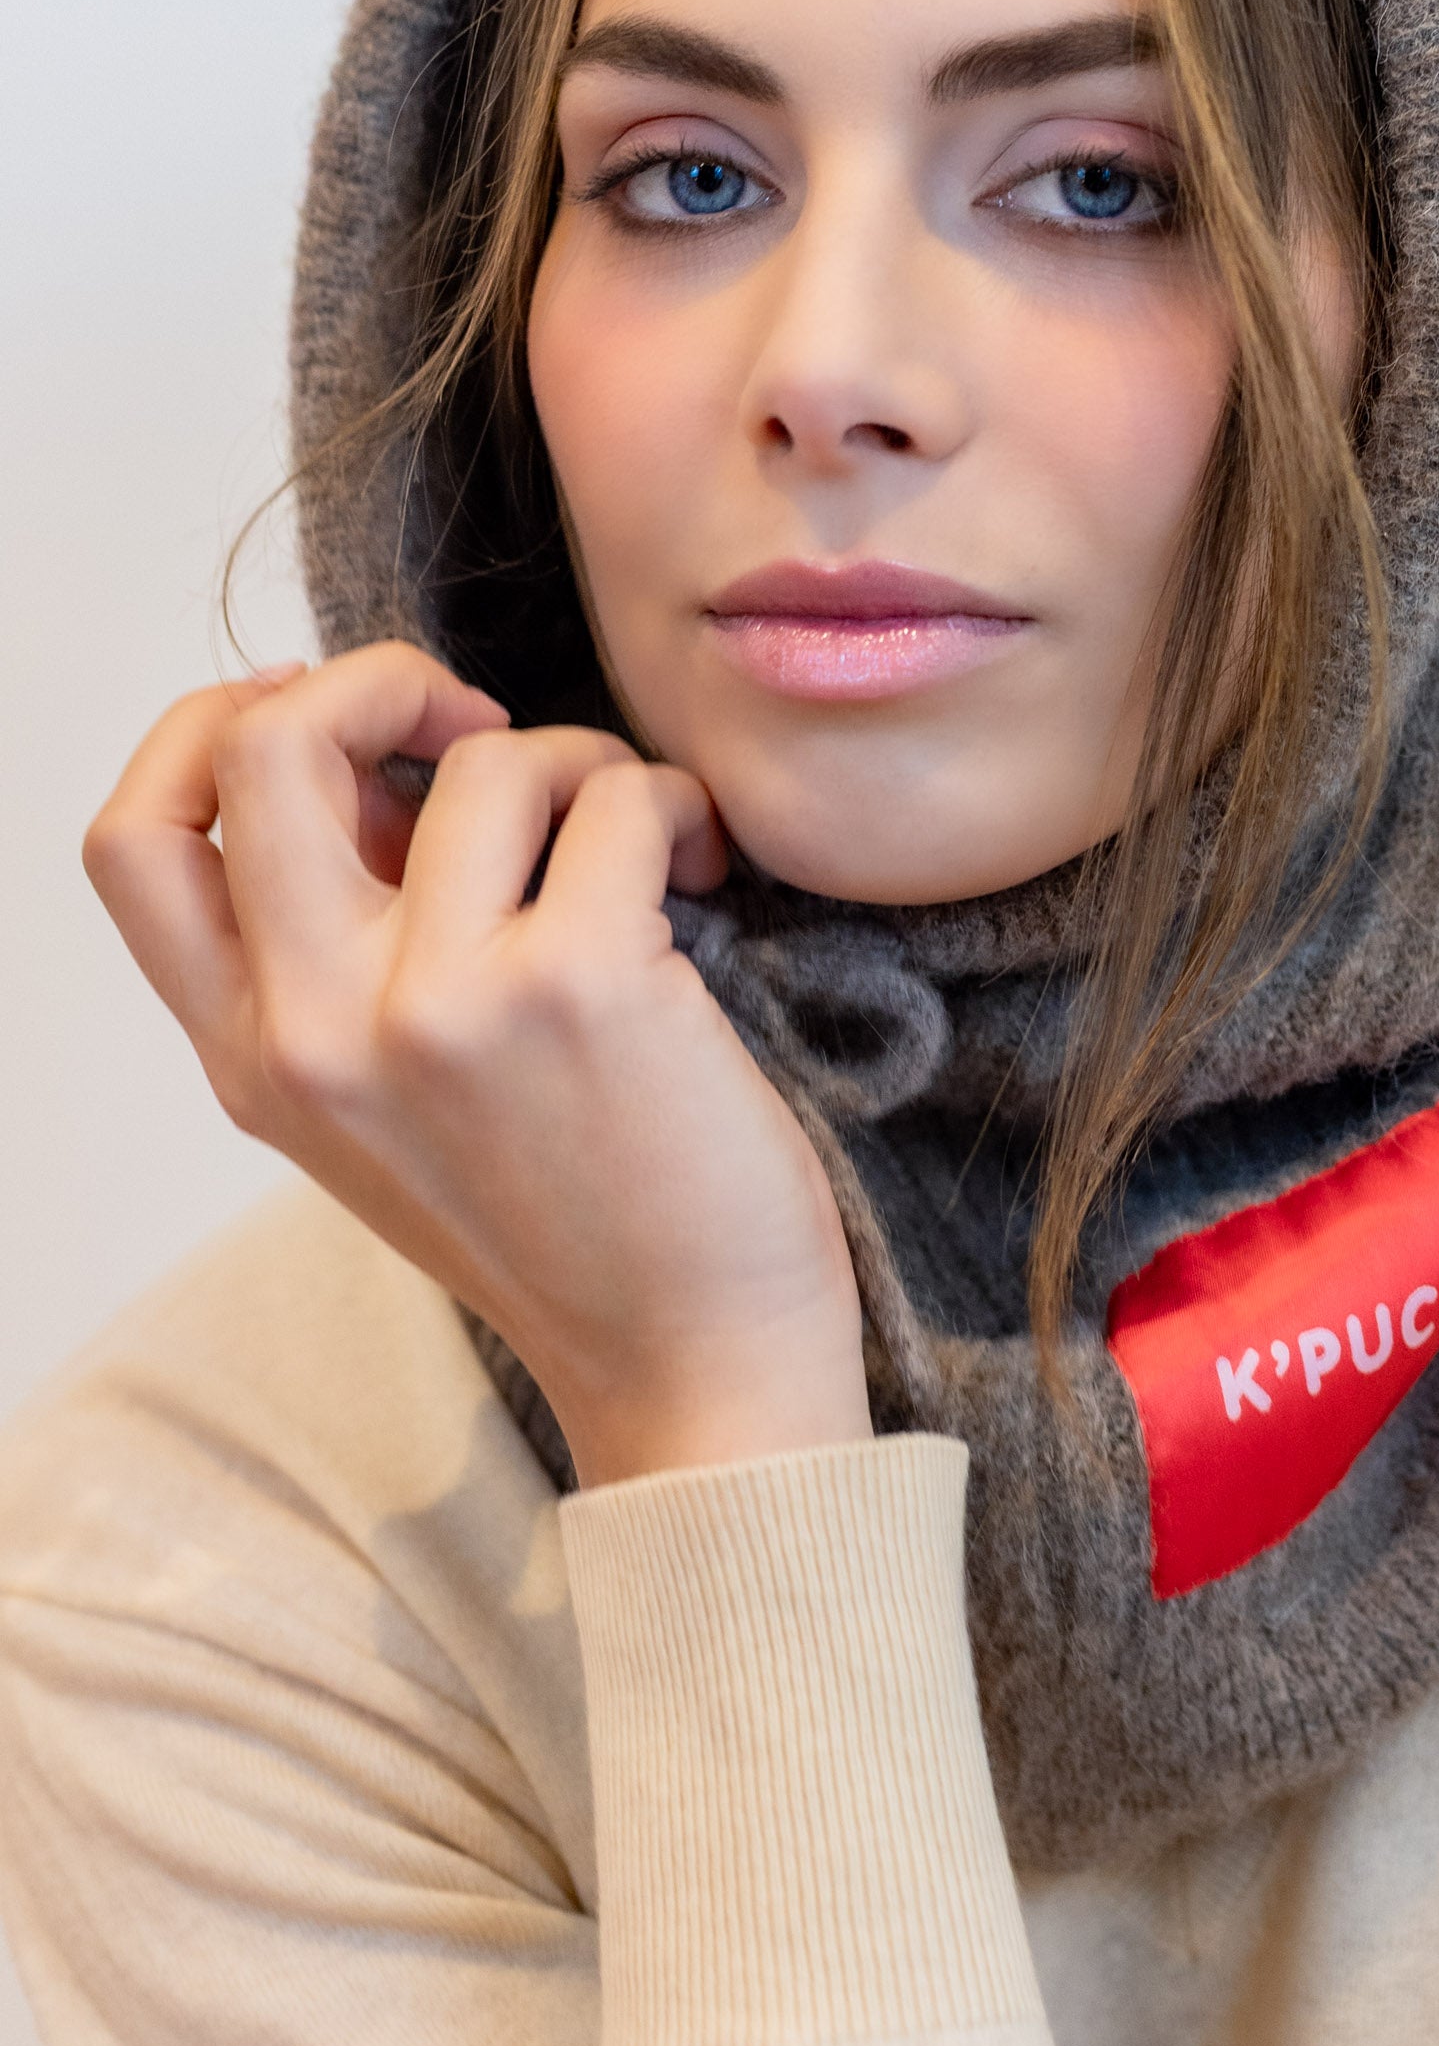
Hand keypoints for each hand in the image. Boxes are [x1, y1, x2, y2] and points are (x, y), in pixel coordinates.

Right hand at [83, 642, 868, 1483]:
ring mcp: (438, 1007)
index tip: (328, 721)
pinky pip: (615, 797)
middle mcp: (316, 1034)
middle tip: (478, 724)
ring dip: (580, 760)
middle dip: (379, 677)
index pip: (133, 841)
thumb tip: (383, 759)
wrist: (693, 1368)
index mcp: (252, 1061)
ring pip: (482, 756)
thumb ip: (347, 947)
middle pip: (259, 745)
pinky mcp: (577, 984)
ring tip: (634, 836)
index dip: (212, 726)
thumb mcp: (391, 1105)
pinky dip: (670, 803)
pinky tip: (698, 868)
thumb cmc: (570, 1220)